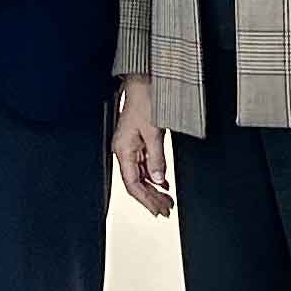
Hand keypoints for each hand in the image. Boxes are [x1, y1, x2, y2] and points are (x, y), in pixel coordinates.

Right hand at [113, 76, 171, 218]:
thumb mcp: (153, 132)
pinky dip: (155, 175)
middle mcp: (124, 150)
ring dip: (154, 189)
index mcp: (123, 149)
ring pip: (141, 175)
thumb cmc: (144, 100)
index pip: (132, 184)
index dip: (146, 200)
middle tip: (166, 209)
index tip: (158, 210)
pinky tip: (163, 184)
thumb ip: (156, 158)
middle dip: (151, 198)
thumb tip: (159, 180)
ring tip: (167, 200)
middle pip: (136, 182)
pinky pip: (145, 165)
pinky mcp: (138, 141)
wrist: (144, 81)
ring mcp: (131, 146)